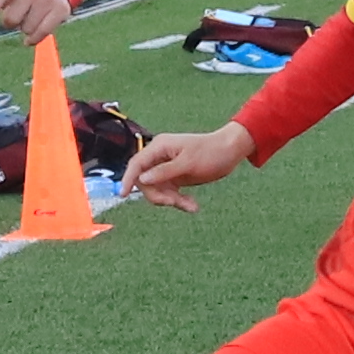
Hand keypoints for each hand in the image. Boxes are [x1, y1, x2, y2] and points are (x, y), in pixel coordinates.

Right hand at [119, 125, 250, 208]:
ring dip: (171, 201)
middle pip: (145, 181)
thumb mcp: (188, 163)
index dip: (128, 179)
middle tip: (175, 203)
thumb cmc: (211, 152)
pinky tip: (193, 206)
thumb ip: (165, 171)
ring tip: (191, 206)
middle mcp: (160, 157)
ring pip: (157, 190)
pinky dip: (179, 201)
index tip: (123, 195)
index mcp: (160, 147)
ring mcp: (167, 168)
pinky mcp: (175, 177)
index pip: (137, 164)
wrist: (230, 151)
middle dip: (158, 195)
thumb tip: (142, 179)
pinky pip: (169, 193)